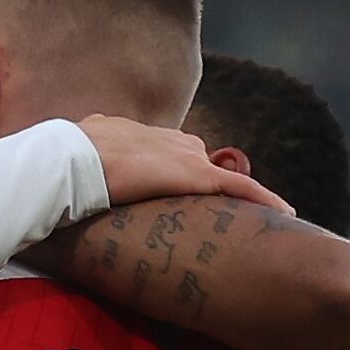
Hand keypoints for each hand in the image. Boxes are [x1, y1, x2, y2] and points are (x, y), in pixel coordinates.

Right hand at [76, 114, 292, 215]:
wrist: (71, 160)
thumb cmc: (65, 159)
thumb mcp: (78, 152)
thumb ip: (88, 155)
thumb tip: (74, 172)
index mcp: (139, 133)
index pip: (169, 150)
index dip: (177, 169)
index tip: (181, 186)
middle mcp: (168, 139)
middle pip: (198, 159)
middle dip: (206, 182)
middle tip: (214, 209)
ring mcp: (184, 155)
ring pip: (222, 176)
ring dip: (237, 195)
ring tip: (253, 216)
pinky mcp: (196, 175)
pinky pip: (240, 188)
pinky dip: (263, 199)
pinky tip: (284, 212)